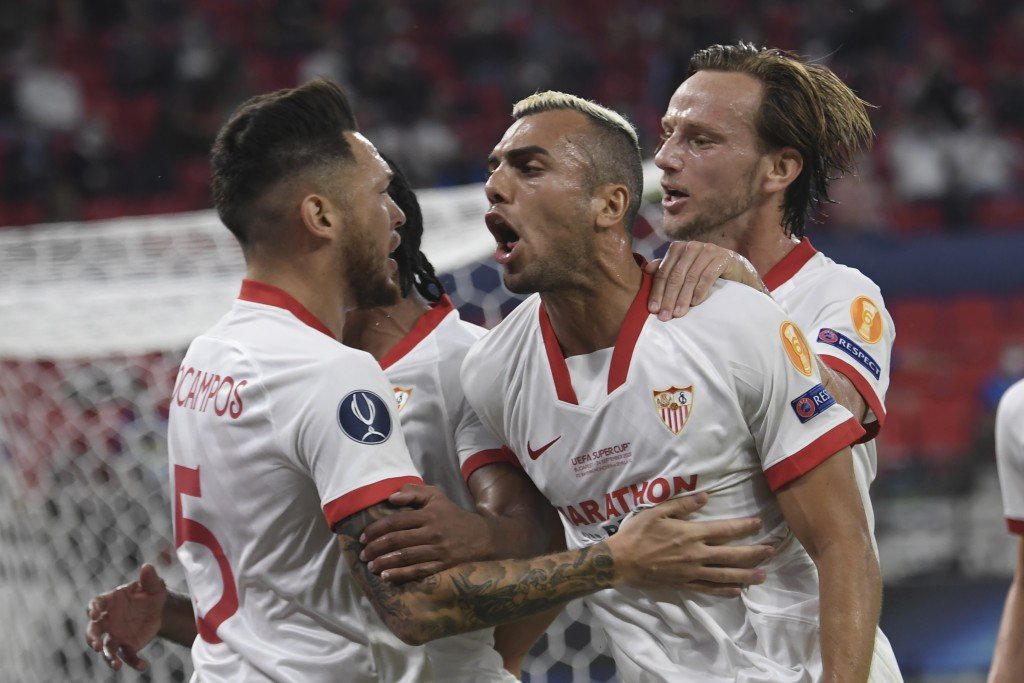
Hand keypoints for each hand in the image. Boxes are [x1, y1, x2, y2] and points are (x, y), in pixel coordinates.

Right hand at [85, 564, 167, 671]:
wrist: (159, 609)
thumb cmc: (151, 593)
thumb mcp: (154, 585)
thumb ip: (149, 578)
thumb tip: (147, 567)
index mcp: (110, 602)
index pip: (95, 604)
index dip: (93, 609)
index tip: (94, 613)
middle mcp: (108, 620)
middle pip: (93, 631)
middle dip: (92, 638)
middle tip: (96, 645)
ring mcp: (115, 635)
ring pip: (106, 648)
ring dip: (108, 657)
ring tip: (115, 665)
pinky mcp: (126, 646)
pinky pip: (127, 656)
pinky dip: (133, 662)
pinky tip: (143, 666)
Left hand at [359, 484, 495, 582]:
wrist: (480, 535)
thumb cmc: (452, 514)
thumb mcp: (436, 496)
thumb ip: (413, 491)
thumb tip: (391, 497)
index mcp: (428, 514)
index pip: (396, 521)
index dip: (376, 529)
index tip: (363, 537)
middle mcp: (432, 532)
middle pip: (398, 540)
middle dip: (376, 548)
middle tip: (363, 554)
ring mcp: (438, 550)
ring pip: (406, 557)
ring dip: (385, 562)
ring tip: (371, 567)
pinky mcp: (443, 565)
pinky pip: (418, 571)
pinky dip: (401, 575)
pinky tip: (387, 577)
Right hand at [606, 492, 773, 596]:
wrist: (621, 561)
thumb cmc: (637, 533)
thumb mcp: (656, 512)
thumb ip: (682, 505)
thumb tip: (706, 496)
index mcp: (690, 534)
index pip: (724, 529)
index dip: (743, 526)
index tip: (758, 523)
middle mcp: (696, 554)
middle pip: (731, 554)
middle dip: (753, 553)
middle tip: (771, 551)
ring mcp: (691, 572)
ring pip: (725, 574)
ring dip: (746, 574)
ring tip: (763, 575)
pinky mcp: (684, 584)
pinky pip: (709, 588)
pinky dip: (724, 590)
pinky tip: (737, 591)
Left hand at [645, 241, 764, 319]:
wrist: (736, 269)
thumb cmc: (705, 270)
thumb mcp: (684, 269)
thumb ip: (666, 269)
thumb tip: (646, 270)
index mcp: (678, 248)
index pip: (663, 272)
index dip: (657, 291)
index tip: (653, 310)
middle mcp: (691, 246)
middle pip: (675, 275)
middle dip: (668, 298)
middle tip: (664, 316)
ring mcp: (708, 250)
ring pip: (690, 277)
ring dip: (683, 298)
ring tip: (678, 314)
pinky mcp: (723, 258)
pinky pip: (707, 276)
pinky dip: (700, 291)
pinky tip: (695, 303)